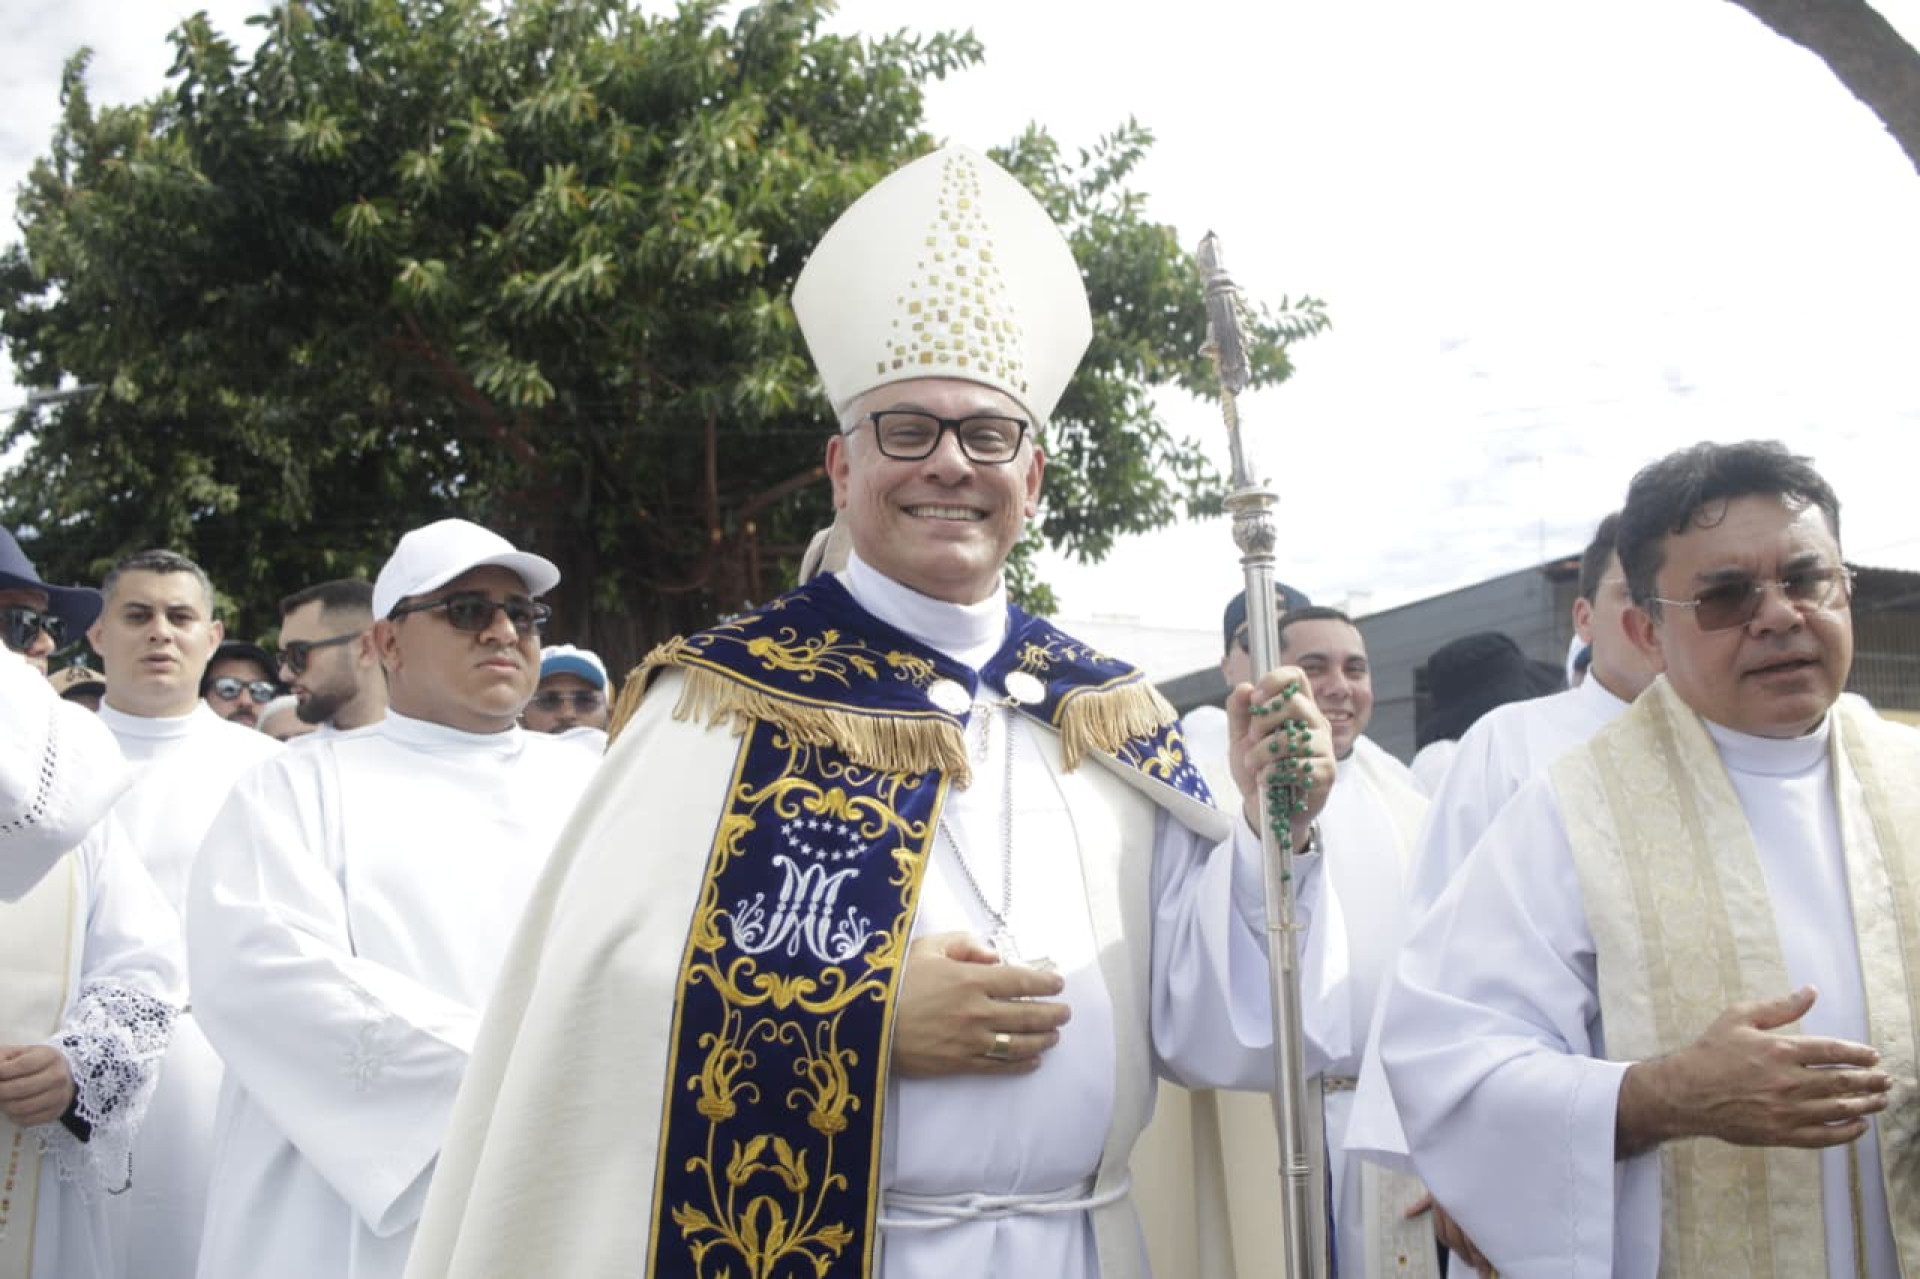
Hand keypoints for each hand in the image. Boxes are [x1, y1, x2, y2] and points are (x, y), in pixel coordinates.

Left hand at [0, 1044, 76, 1127]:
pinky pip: (25, 1120)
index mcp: (50, 1057)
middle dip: (0, 1091)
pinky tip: (13, 1107)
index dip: (2, 1071)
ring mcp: (58, 1096)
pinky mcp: (54, 1113)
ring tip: (3, 1099)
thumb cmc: (36, 1064)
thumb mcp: (22, 1053)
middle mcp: (58, 1077)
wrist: (63, 1078)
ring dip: (4, 1105)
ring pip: (20, 1107)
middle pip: (20, 1088)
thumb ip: (3, 1059)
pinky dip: (13, 1116)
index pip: (22, 1065)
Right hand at [890, 931, 1069, 1078]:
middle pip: (1027, 1013)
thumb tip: (993, 954)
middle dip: (1052, 1013)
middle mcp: (977, 1011)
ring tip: (1054, 1036)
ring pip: (1018, 1042)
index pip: (1020, 979)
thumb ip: (962, 945)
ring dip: (1042, 1039)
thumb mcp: (924, 948)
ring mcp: (970, 1040)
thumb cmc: (892, 981)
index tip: (1058, 982)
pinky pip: (998, 1066)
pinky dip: (1020, 1064)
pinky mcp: (959, 1064)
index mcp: (970, 979)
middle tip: (1064, 1012)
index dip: (1044, 981)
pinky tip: (1032, 1061)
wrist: (863, 1024)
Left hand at [1225, 666, 1334, 846]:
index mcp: (1297, 709)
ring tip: (1253, 765)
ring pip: (1296, 737)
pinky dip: (1275, 773)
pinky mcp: (1326, 773)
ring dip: (1264, 752)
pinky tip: (1266, 780)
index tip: (1255, 699)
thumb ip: (1239, 713)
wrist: (1262, 809)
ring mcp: (1324, 748)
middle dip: (1265, 720)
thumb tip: (1244, 687)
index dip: (1275, 680)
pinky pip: (1302, 766)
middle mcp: (1315, 723)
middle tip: (1252, 738)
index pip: (1296, 677)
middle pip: (1296, 703)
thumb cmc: (1257, 769)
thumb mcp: (1239, 739)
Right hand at [1616, 985, 1889, 1155]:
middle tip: (1887, 1080)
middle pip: (1843, 1082)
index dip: (1859, 1054)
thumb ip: (1779, 1007)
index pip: (1833, 1051)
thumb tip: (1811, 991)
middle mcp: (1788, 1081)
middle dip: (1870, 1081)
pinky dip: (1846, 1133)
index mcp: (1780, 1050)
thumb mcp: (1739, 1017)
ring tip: (1880, 1101)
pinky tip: (1859, 1127)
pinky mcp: (1781, 1133)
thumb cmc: (1710, 1052)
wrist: (1686, 1093)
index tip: (1874, 1056)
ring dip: (1865, 1104)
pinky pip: (1824, 1136)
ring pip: (1839, 1109)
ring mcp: (1787, 1110)